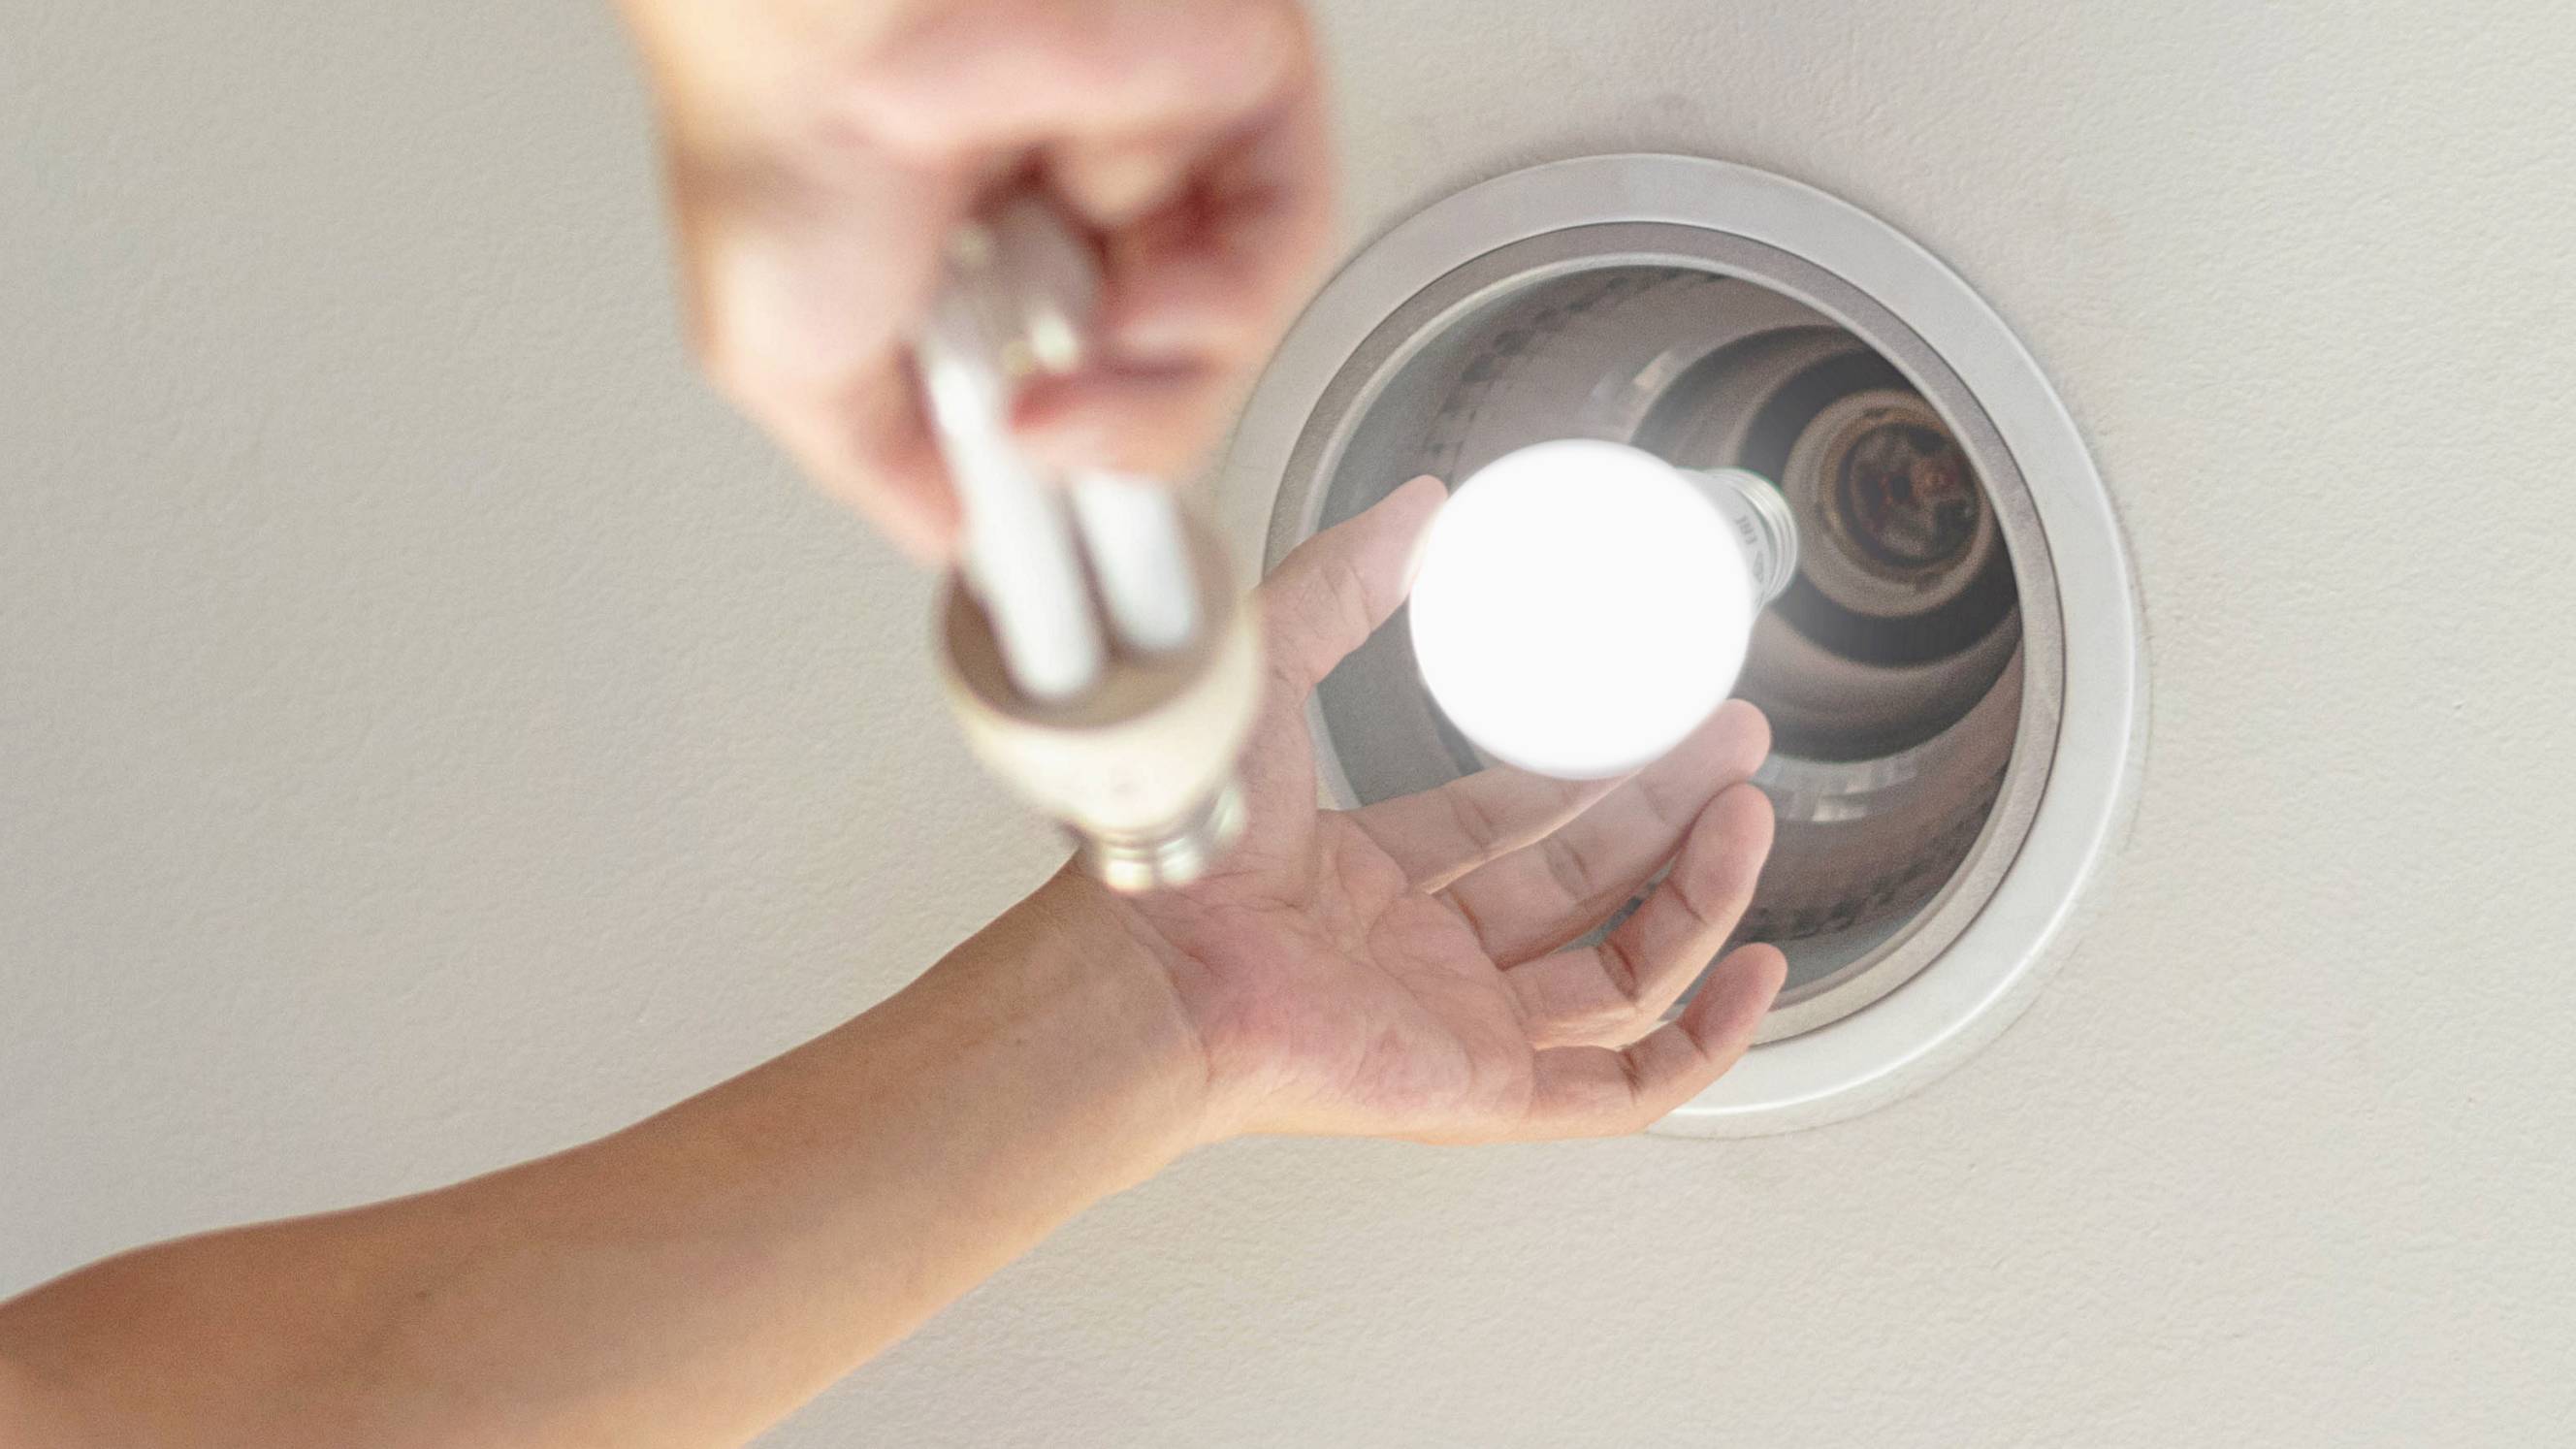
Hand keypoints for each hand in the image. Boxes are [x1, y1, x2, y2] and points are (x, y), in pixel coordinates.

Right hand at [618, 0, 1331, 558]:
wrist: (814, 26)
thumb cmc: (779, 141)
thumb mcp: (791, 369)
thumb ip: (889, 467)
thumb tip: (962, 535)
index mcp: (982, 266)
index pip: (1085, 400)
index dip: (1086, 477)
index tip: (1078, 561)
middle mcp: (1075, 209)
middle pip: (1171, 383)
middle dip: (1113, 452)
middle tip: (1047, 457)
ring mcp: (1157, 155)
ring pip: (1231, 332)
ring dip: (1160, 401)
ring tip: (1064, 396)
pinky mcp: (1228, 95)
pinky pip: (1284, 239)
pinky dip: (1223, 307)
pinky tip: (1134, 317)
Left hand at [1081, 478, 1787, 1141]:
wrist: (1155, 963)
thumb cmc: (1181, 844)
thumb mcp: (1269, 669)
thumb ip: (1340, 583)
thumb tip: (1417, 508)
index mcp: (1365, 874)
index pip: (1507, 821)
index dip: (1594, 770)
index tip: (1661, 718)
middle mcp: (1415, 954)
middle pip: (1581, 887)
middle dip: (1670, 814)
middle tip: (1734, 748)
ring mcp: (1457, 1026)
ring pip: (1619, 974)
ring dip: (1697, 898)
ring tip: (1747, 820)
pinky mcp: (1486, 1093)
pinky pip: (1623, 1086)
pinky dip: (1705, 1040)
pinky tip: (1755, 970)